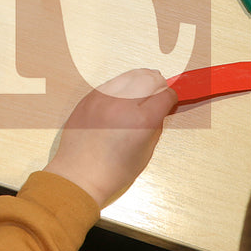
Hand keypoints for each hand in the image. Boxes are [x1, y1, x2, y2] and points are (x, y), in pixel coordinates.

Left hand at [44, 69, 178, 207]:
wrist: (80, 175)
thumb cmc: (111, 171)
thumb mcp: (146, 152)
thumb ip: (155, 126)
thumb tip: (160, 109)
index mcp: (141, 121)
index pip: (165, 95)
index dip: (170, 98)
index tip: (169, 101)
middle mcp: (123, 105)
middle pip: (150, 78)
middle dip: (158, 84)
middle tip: (158, 92)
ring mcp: (103, 99)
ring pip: (130, 75)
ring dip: (140, 80)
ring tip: (141, 91)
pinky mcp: (89, 98)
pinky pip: (111, 83)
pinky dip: (121, 87)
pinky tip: (122, 98)